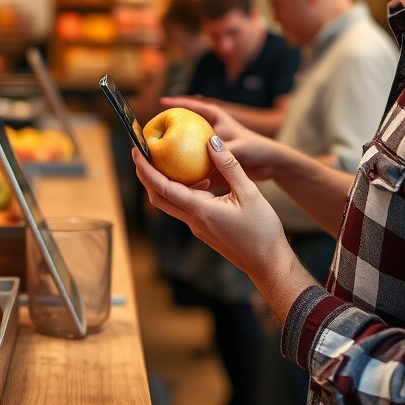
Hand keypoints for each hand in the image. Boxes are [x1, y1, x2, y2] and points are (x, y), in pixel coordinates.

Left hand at [132, 137, 288, 282]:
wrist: (268, 263)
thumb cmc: (263, 231)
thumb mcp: (249, 193)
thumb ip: (229, 166)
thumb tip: (212, 141)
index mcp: (201, 211)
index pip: (164, 188)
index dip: (146, 170)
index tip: (136, 152)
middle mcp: (193, 221)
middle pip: (158, 198)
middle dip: (146, 176)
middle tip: (142, 153)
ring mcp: (197, 227)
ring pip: (171, 204)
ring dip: (163, 183)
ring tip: (168, 161)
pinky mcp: (204, 230)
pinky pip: (186, 208)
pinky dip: (183, 192)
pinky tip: (201, 179)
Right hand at [161, 95, 283, 181]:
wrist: (270, 164)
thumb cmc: (257, 149)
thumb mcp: (239, 147)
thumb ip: (222, 150)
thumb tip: (206, 153)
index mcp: (215, 118)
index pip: (193, 106)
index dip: (176, 103)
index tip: (160, 101)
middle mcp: (208, 130)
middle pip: (184, 125)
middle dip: (168, 128)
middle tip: (152, 133)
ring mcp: (208, 146)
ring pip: (186, 145)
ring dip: (174, 150)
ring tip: (157, 156)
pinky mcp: (210, 160)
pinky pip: (193, 163)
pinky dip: (184, 168)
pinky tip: (173, 176)